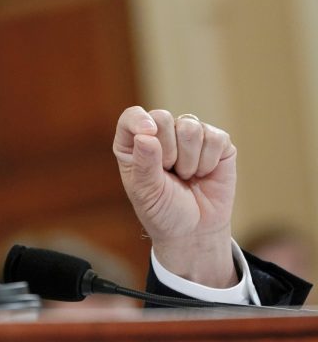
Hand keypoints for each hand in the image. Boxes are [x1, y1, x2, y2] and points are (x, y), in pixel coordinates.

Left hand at [113, 106, 237, 286]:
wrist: (194, 230)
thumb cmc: (163, 210)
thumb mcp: (146, 192)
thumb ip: (144, 164)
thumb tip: (145, 135)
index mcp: (133, 143)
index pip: (131, 117)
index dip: (139, 120)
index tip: (148, 134)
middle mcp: (159, 133)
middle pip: (163, 117)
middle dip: (168, 151)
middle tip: (170, 173)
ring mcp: (188, 135)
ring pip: (190, 127)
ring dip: (189, 160)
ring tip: (186, 176)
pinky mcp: (216, 141)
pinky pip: (215, 138)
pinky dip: (209, 162)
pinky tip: (204, 173)